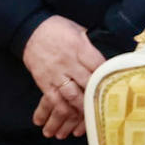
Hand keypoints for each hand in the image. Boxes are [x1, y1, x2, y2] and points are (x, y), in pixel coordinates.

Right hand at [22, 16, 104, 138]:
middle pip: (87, 82)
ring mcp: (55, 73)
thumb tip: (106, 56)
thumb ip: (91, 45)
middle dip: (97, 95)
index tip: (115, 86)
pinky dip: (62, 109)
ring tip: (90, 116)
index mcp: (80, 48)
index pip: (98, 66)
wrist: (29, 28)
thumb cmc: (57, 28)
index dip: (108, 77)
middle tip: (107, 107)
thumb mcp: (79, 29)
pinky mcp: (43, 81)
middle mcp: (69, 62)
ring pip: (72, 94)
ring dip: (82, 107)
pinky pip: (53, 98)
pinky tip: (69, 117)